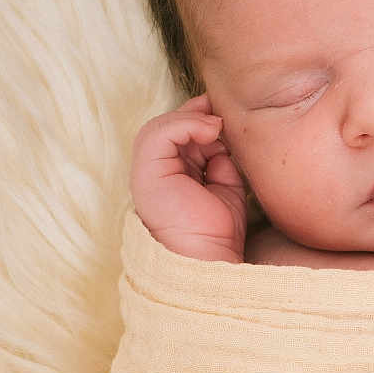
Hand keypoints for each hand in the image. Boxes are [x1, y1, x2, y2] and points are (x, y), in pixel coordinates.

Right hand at [129, 94, 249, 261]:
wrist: (208, 259)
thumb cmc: (217, 233)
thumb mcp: (226, 188)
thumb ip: (221, 162)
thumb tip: (219, 138)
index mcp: (170, 178)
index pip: (177, 138)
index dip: (199, 123)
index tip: (224, 120)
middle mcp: (154, 174)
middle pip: (167, 129)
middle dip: (195, 115)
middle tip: (221, 114)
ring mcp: (147, 173)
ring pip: (159, 127)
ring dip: (191, 120)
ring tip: (217, 127)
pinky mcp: (147, 173)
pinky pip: (159, 134)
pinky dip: (186, 125)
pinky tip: (210, 131)